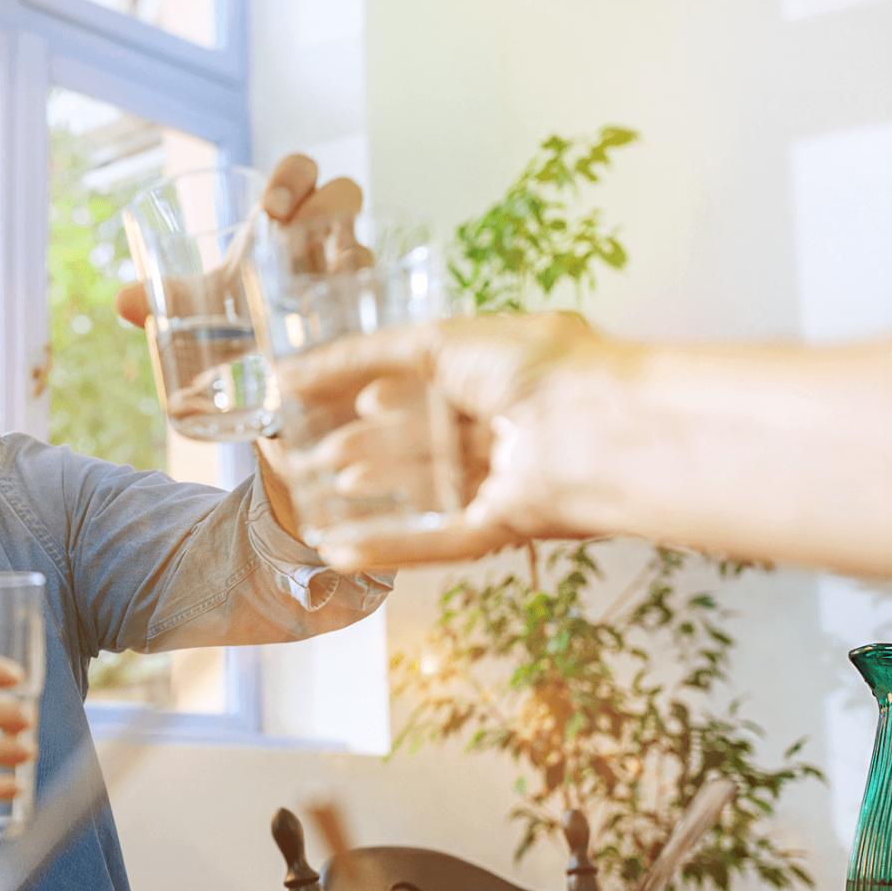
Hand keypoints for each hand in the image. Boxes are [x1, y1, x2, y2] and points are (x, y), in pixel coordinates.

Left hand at [112, 153, 367, 329]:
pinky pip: (379, 299)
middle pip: (345, 192)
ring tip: (322, 282)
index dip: (294, 176)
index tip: (270, 209)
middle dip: (325, 201)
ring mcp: (354, 272)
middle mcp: (329, 236)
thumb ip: (172, 299)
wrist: (275, 366)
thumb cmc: (247, 316)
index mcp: (291, 218)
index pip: (304, 171)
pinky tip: (344, 327)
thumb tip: (123, 302)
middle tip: (287, 231)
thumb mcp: (209, 306)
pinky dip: (363, 310)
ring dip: (349, 254)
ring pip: (366, 245)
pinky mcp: (368, 312)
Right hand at [273, 312, 634, 567]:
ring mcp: (506, 481)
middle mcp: (507, 429)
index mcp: (502, 375)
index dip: (376, 396)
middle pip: (422, 444)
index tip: (326, 403)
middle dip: (368, 448)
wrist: (597, 426)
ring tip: (322, 492)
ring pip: (426, 491)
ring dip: (373, 495)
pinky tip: (341, 550)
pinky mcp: (504, 527)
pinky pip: (438, 541)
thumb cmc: (538, 367)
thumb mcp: (439, 341)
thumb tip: (295, 372)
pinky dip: (389, 547)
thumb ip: (365, 356)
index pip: (426, 389)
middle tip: (317, 454)